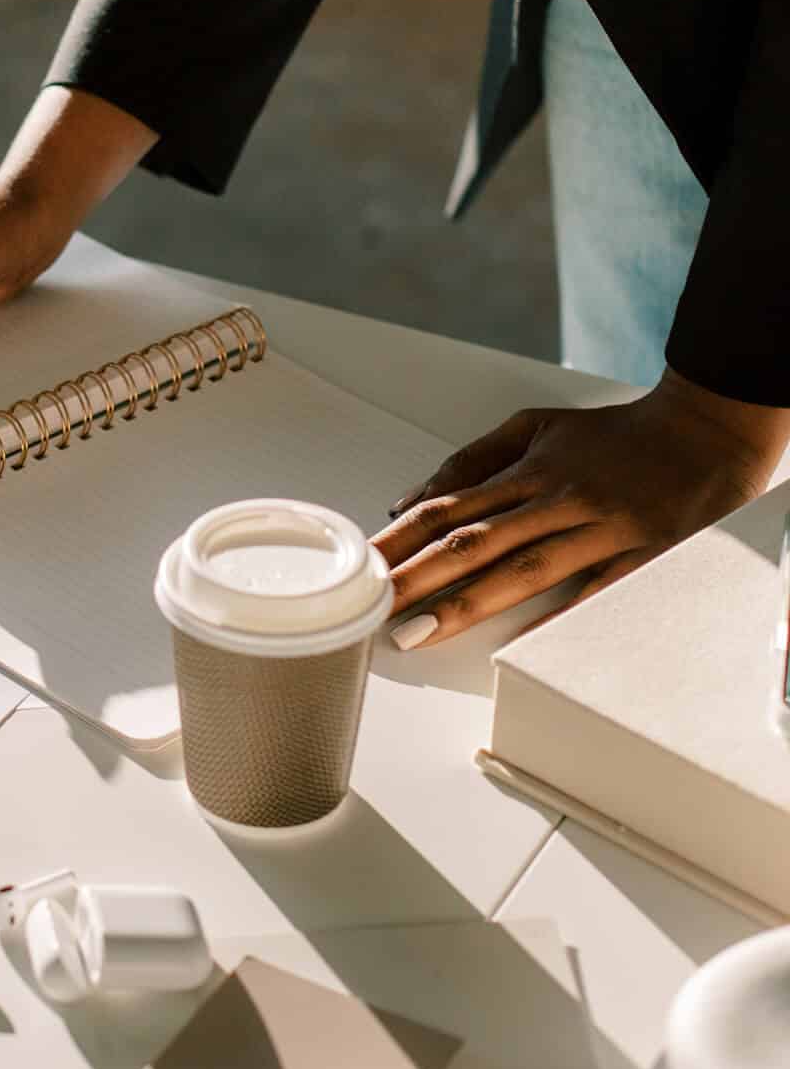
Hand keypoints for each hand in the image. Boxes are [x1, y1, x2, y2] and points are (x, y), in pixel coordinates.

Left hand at [374, 369, 789, 645]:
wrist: (701, 433)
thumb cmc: (613, 435)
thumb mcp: (537, 426)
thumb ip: (472, 460)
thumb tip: (411, 501)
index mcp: (529, 469)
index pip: (450, 506)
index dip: (403, 539)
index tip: (366, 567)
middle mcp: (558, 497)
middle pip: (474, 541)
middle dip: (417, 577)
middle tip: (373, 607)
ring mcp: (600, 528)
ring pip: (523, 569)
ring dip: (467, 603)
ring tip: (419, 632)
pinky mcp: (642, 554)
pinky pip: (594, 590)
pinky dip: (557, 613)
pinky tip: (518, 642)